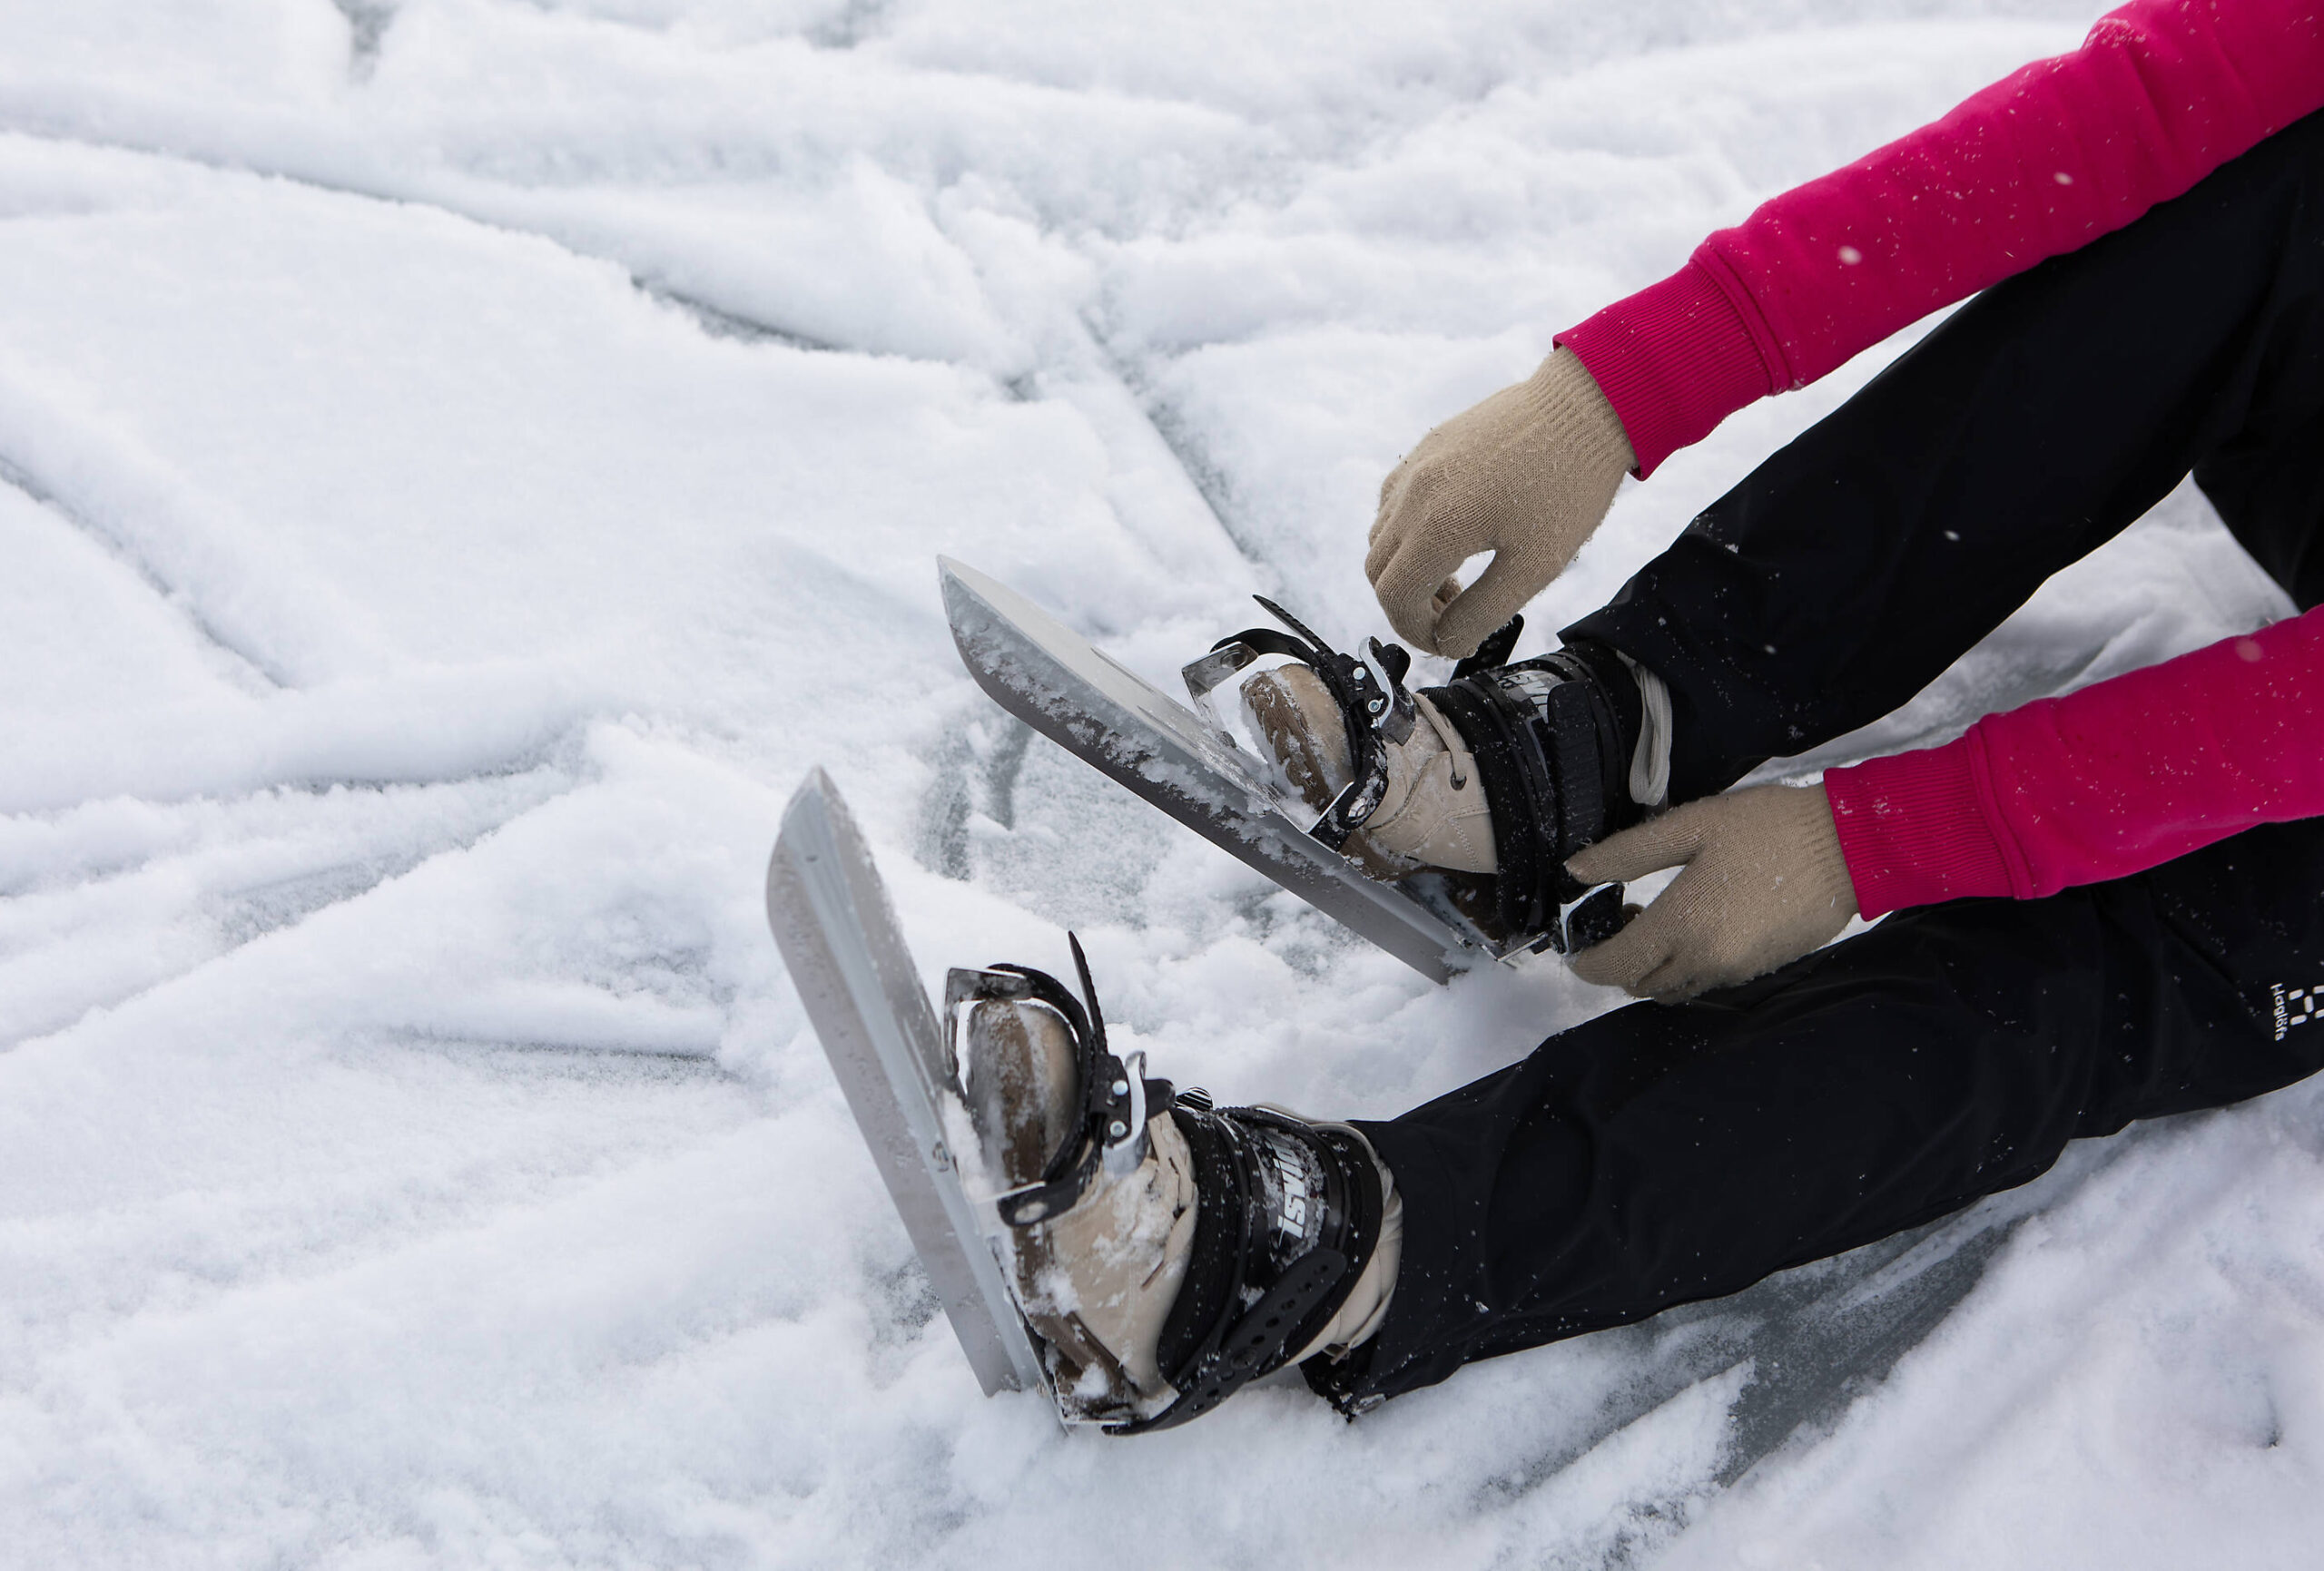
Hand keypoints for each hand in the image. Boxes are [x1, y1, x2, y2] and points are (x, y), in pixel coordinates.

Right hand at [1366, 347, 1633, 657]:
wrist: (1586, 406)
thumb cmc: (1569, 486)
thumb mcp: (1534, 566)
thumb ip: (1482, 612)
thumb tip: (1448, 642)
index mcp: (1437, 525)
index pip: (1395, 597)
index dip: (1414, 632)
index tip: (1448, 642)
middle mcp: (1413, 492)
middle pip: (1378, 570)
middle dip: (1407, 605)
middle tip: (1452, 617)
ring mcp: (1416, 465)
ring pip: (1380, 535)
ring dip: (1406, 570)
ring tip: (1457, 579)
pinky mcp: (1428, 447)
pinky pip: (1393, 501)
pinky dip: (1406, 534)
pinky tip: (1449, 537)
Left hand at [1565, 784, 1857, 999]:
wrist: (1848, 847)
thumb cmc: (1767, 828)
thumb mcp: (1690, 826)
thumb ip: (1628, 853)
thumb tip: (1576, 871)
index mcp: (1682, 924)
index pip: (1616, 966)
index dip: (1588, 962)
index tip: (1578, 948)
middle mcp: (1705, 959)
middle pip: (1640, 984)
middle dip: (1620, 961)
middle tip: (1623, 916)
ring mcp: (1735, 969)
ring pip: (1673, 989)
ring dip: (1652, 968)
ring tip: (1658, 920)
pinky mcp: (1759, 969)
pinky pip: (1706, 983)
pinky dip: (1686, 968)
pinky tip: (1695, 926)